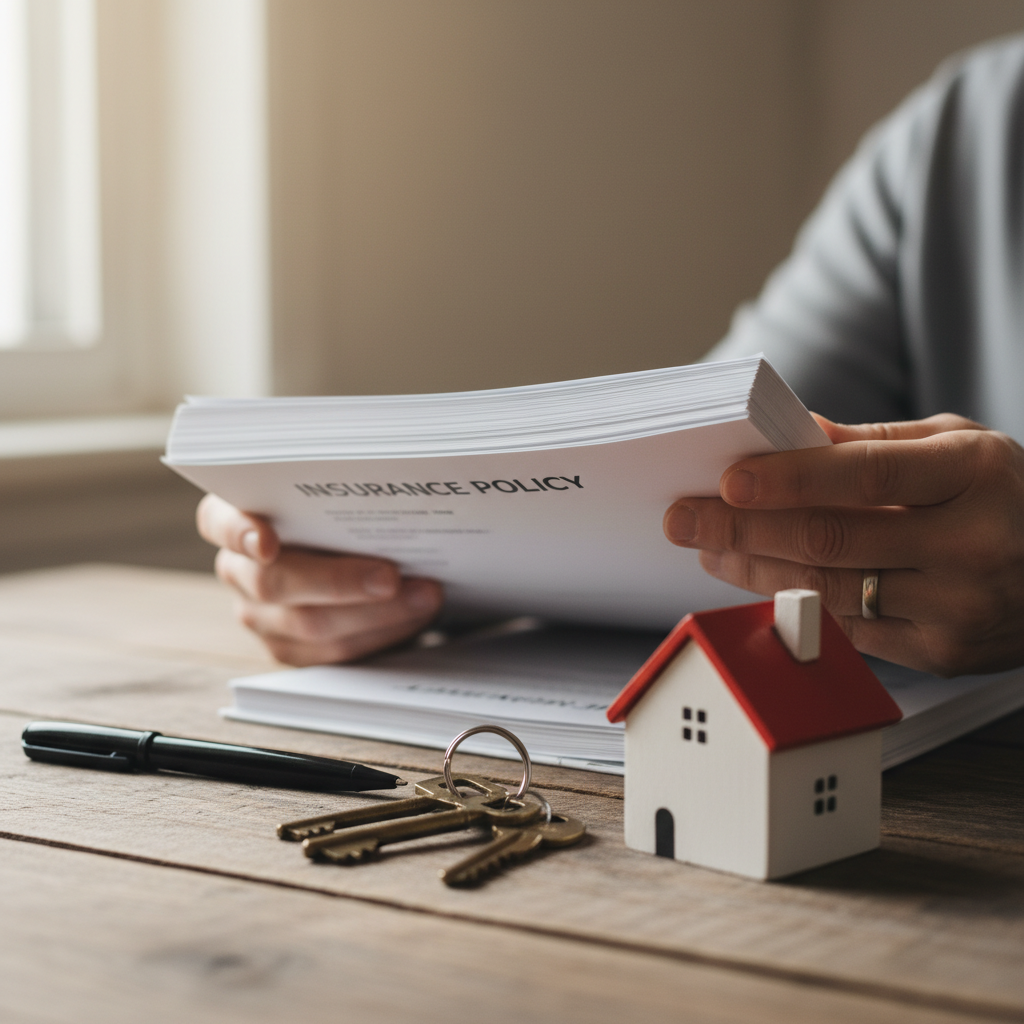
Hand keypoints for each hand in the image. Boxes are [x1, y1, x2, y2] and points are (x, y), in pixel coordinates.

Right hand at [196, 494, 443, 665]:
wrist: (358, 556)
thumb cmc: (343, 513)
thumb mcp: (337, 494)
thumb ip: (342, 492)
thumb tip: (390, 487)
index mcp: (235, 518)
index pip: (218, 521)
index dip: (240, 532)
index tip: (267, 542)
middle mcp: (239, 569)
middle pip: (272, 583)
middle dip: (338, 581)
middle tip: (390, 576)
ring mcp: (259, 615)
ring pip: (309, 625)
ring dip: (377, 612)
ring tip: (425, 594)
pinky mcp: (290, 650)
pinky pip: (333, 653)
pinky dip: (381, 633)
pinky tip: (414, 614)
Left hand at [663, 414, 1023, 675]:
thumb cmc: (1006, 496)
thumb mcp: (957, 447)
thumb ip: (874, 442)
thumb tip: (790, 434)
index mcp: (974, 473)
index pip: (866, 476)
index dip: (791, 479)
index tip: (729, 479)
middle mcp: (970, 543)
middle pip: (831, 538)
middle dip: (744, 527)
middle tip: (684, 517)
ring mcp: (958, 606)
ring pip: (829, 588)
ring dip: (753, 568)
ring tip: (708, 547)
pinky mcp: (943, 652)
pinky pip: (849, 628)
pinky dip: (793, 601)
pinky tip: (754, 579)